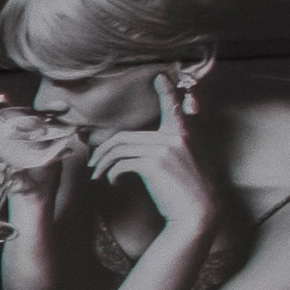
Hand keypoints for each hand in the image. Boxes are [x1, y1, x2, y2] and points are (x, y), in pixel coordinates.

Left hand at [94, 94, 224, 244]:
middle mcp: (175, 137)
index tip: (159, 77)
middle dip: (102, 151)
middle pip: (125, 136)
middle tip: (92, 164)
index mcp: (183, 134)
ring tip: (97, 175)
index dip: (166, 92)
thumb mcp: (184, 162)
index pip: (173, 108)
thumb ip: (169, 147)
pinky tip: (112, 182)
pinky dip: (110, 173)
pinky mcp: (154, 163)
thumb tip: (139, 146)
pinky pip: (121, 163)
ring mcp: (165, 148)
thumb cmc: (186, 190)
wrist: (197, 212)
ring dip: (101, 163)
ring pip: (119, 148)